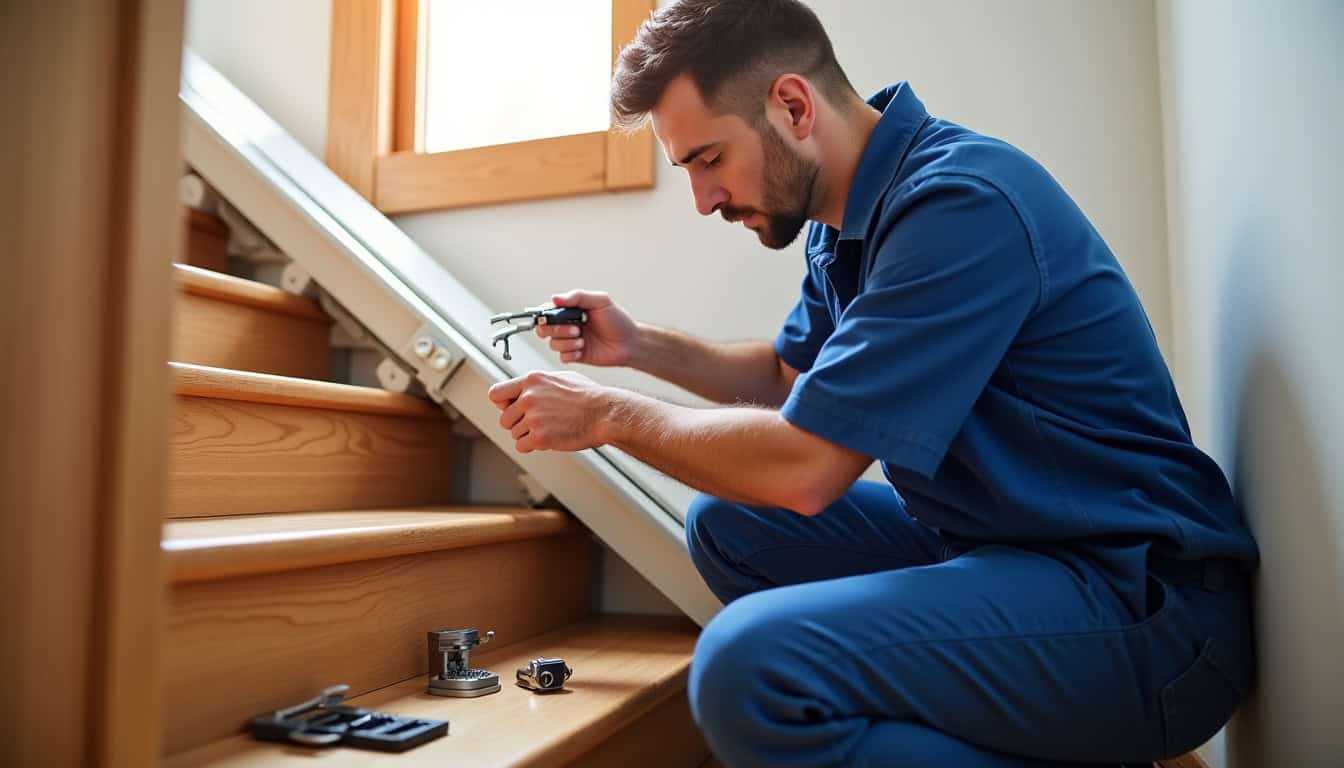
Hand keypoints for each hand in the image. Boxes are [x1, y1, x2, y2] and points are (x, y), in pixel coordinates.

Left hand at [487, 370, 611, 452]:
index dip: (502, 404)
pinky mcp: (539, 437)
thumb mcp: (561, 378)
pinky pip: (522, 446)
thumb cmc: (589, 396)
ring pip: (514, 433)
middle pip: (504, 419)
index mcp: (532, 380)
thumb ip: (538, 384)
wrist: (605, 413)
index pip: (496, 394)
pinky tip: (549, 439)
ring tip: (550, 429)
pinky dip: (533, 446)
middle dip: (518, 424)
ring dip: (529, 435)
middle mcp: (528, 397)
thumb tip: (523, 390)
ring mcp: (533, 417)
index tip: (511, 408)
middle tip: (537, 424)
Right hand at [536, 289, 638, 366]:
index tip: (551, 317)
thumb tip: (555, 298)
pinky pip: (562, 357)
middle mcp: (568, 326)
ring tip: (582, 340)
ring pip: (553, 344)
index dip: (545, 316)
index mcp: (571, 311)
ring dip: (567, 342)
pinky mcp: (575, 356)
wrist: (630, 343)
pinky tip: (583, 350)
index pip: (547, 312)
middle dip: (557, 330)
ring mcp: (571, 341)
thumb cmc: (618, 321)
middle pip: (544, 329)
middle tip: (576, 329)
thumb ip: (577, 297)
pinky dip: (571, 353)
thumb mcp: (600, 301)